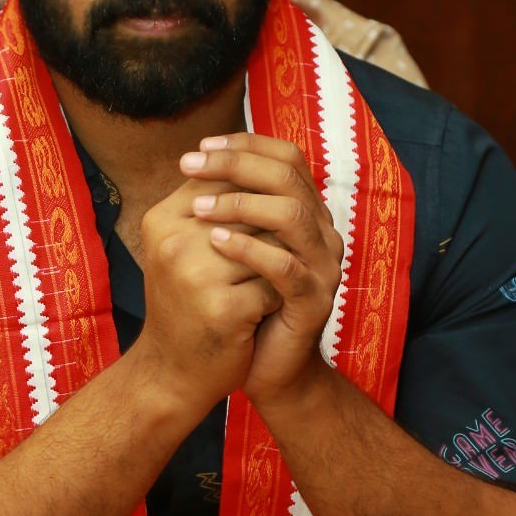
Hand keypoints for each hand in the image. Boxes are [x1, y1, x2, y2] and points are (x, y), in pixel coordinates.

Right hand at [135, 176, 281, 418]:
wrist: (171, 373)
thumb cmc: (186, 304)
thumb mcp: (184, 249)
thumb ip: (211, 205)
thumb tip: (263, 162)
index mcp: (162, 219)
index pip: (225, 180)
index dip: (256, 199)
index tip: (259, 228)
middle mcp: (174, 242)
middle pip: (253, 210)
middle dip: (271, 234)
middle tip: (271, 258)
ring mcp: (196, 275)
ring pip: (271, 246)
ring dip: (278, 265)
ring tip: (267, 284)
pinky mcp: (223, 309)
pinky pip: (275, 286)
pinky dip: (277, 299)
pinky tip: (264, 314)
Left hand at [180, 133, 342, 405]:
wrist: (266, 368)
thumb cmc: (246, 304)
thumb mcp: (236, 249)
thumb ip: (232, 210)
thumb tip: (198, 161)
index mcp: (308, 213)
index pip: (286, 159)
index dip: (244, 146)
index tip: (200, 148)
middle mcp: (322, 233)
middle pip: (287, 177)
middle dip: (235, 165)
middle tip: (191, 166)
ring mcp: (323, 267)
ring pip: (291, 215)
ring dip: (240, 205)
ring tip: (198, 208)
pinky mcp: (315, 301)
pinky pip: (286, 267)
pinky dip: (248, 250)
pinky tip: (215, 242)